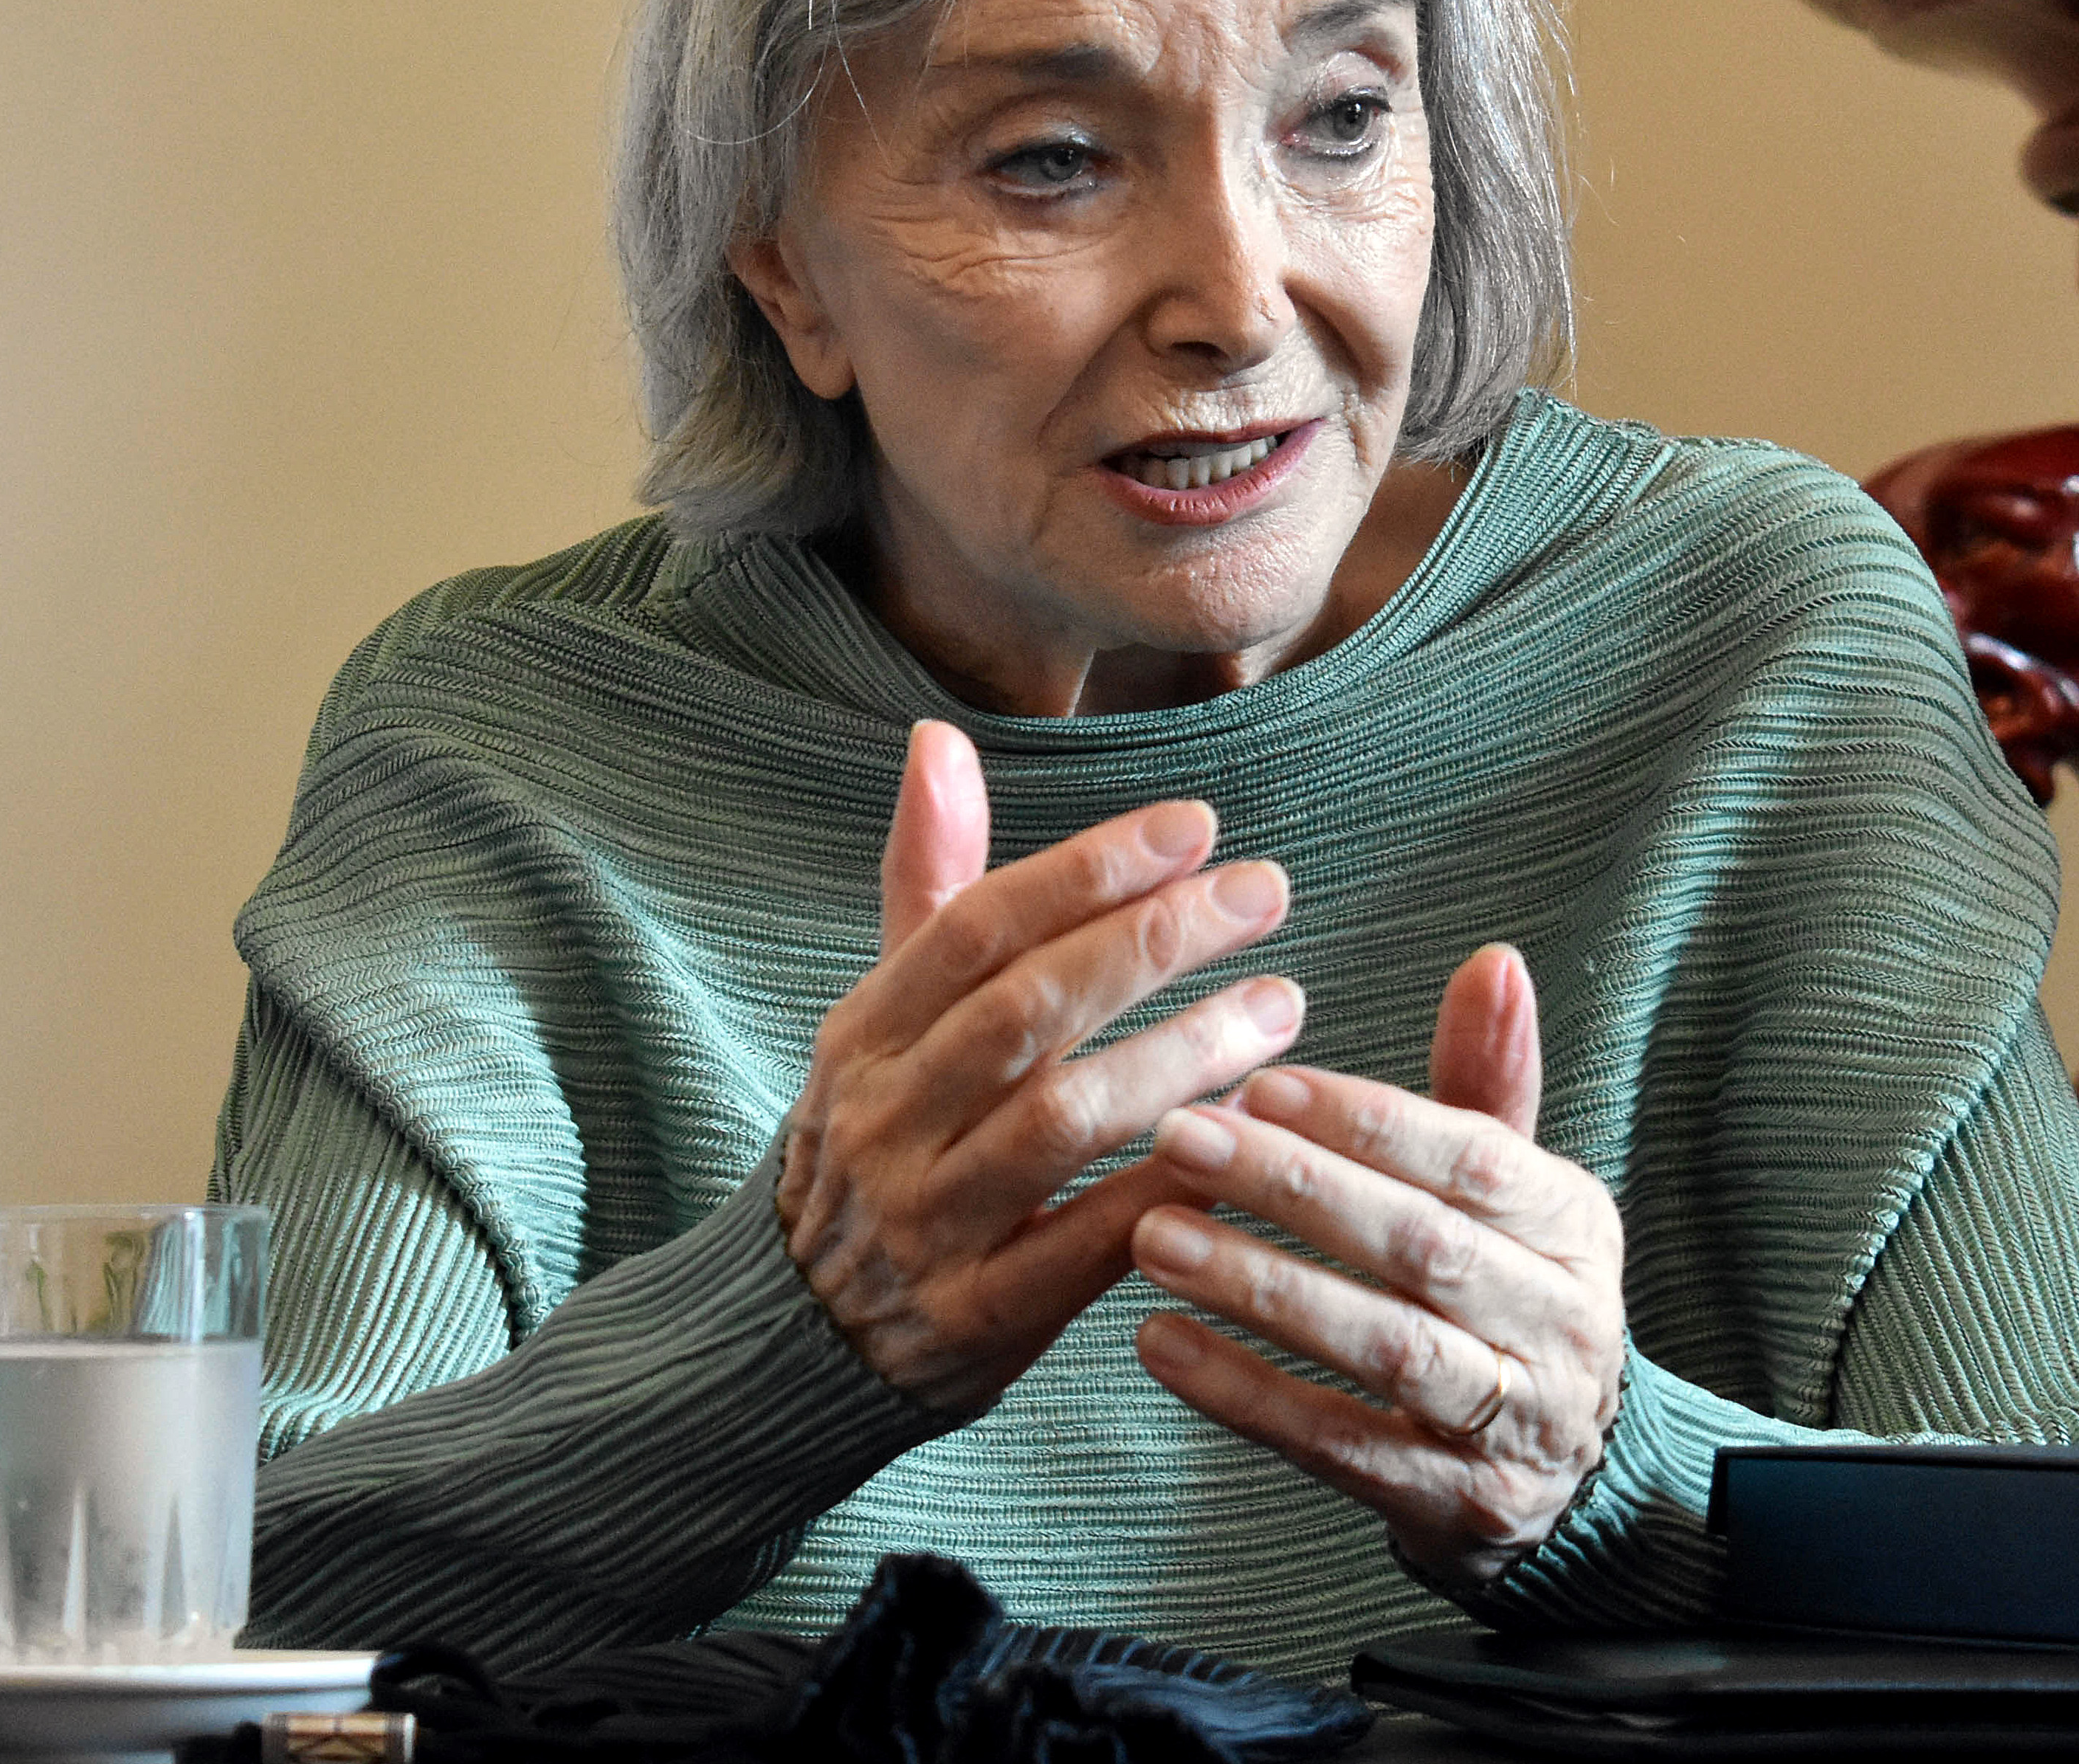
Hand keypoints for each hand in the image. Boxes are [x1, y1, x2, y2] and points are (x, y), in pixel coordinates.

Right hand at [776, 720, 1304, 1414]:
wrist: (796, 1340)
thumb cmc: (872, 1144)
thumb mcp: (879, 1021)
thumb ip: (930, 885)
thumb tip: (939, 739)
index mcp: (860, 1036)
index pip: (976, 928)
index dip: (1086, 870)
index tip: (1197, 826)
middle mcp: (882, 1121)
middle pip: (1027, 1010)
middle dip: (1153, 941)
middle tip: (1265, 893)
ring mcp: (925, 1225)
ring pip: (1063, 1121)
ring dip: (1183, 1056)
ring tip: (1282, 1008)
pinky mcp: (977, 1319)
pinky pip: (1087, 1246)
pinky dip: (1168, 1186)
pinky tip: (1250, 1138)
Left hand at [1127, 943, 1624, 1587]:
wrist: (1566, 1476)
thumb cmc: (1507, 1296)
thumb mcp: (1515, 1193)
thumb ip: (1486, 1081)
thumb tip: (1494, 961)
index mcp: (1574, 1225)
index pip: (1473, 1157)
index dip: (1366, 1121)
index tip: (1259, 1083)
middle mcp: (1562, 1322)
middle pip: (1422, 1247)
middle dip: (1296, 1189)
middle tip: (1180, 1138)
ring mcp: (1513, 1423)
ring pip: (1383, 1347)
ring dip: (1262, 1288)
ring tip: (1154, 1237)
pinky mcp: (1453, 1504)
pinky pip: (1339, 1445)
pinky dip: (1245, 1395)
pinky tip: (1161, 1344)